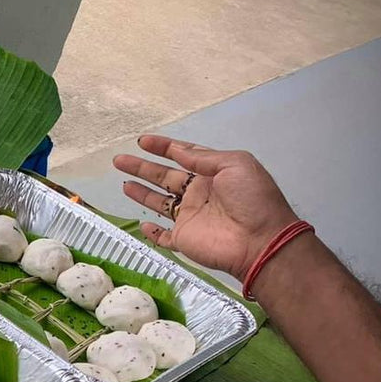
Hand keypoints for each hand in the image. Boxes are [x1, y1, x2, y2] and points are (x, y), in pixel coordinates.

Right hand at [113, 136, 300, 280]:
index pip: (183, 156)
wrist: (260, 240)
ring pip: (159, 203)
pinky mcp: (184, 240)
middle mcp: (198, 194)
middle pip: (164, 177)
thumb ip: (204, 158)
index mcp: (212, 174)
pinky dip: (152, 233)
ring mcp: (189, 218)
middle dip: (142, 168)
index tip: (143, 141)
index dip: (163, 147)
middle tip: (120, 160)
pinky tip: (142, 224)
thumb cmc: (252, 198)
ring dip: (141, 193)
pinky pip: (164, 237)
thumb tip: (178, 151)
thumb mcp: (235, 164)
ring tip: (123, 182)